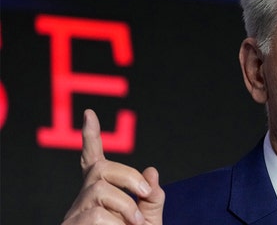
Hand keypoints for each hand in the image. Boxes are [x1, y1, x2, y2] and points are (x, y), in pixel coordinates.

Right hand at [62, 109, 164, 223]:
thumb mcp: (147, 220)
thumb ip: (151, 199)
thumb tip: (151, 171)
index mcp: (102, 198)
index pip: (94, 163)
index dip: (91, 139)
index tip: (89, 114)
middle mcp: (84, 201)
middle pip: (101, 169)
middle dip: (128, 176)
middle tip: (145, 193)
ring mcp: (75, 214)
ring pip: (98, 190)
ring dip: (125, 206)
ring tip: (136, 224)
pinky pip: (95, 216)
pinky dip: (116, 224)